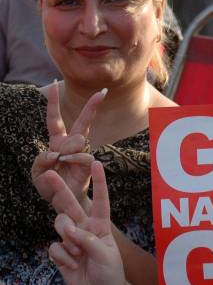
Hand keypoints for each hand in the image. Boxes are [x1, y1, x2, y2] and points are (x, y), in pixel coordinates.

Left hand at [32, 81, 105, 207]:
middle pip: (82, 122)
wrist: (63, 202)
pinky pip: (83, 155)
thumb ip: (41, 160)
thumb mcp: (37, 173)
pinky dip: (73, 159)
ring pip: (80, 138)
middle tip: (103, 92)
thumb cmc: (50, 186)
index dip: (54, 102)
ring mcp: (81, 155)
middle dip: (92, 106)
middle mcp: (70, 146)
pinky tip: (67, 164)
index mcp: (56, 143)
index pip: (55, 119)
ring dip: (67, 149)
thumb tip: (56, 152)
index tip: (55, 82)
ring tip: (60, 162)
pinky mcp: (88, 166)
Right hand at [48, 161, 127, 284]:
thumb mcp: (105, 254)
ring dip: (67, 238)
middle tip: (48, 174)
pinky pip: (54, 247)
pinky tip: (72, 265)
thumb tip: (69, 230)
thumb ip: (88, 239)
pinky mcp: (61, 253)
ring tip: (77, 254)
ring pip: (60, 225)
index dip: (99, 182)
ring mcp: (71, 240)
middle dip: (60, 189)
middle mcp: (85, 228)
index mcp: (101, 225)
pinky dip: (62, 256)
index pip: (101, 200)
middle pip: (70, 205)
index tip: (97, 163)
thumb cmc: (110, 273)